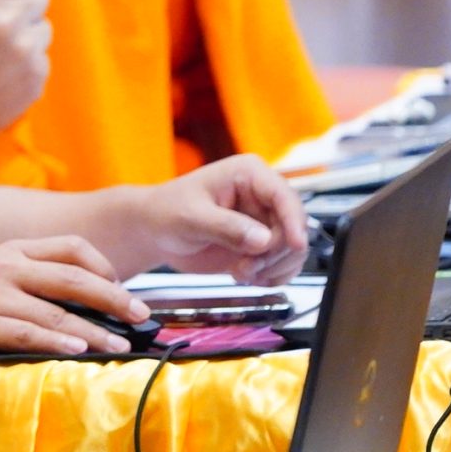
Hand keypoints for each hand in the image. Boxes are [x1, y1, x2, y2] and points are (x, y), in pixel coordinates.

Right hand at [0, 236, 147, 356]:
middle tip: (141, 318)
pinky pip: (29, 332)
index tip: (123, 288)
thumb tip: (73, 303)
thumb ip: (22, 278)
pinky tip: (78, 352)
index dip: (104, 267)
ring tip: (121, 346)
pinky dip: (58, 341)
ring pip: (58, 310)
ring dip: (96, 330)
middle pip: (74, 277)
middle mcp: (4, 266)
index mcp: (8, 250)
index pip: (69, 247)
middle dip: (115, 298)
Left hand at [132, 156, 309, 284]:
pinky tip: (247, 277)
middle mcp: (262, 196)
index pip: (283, 195)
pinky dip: (271, 276)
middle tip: (245, 267)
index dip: (293, 220)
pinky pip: (284, 264)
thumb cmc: (166, 211)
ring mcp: (264, 221)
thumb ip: (226, 227)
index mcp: (248, 174)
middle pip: (293, 227)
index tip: (295, 245)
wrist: (155, 232)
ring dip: (271, 268)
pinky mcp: (262, 245)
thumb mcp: (191, 217)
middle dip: (273, 254)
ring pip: (293, 249)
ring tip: (240, 272)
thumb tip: (262, 239)